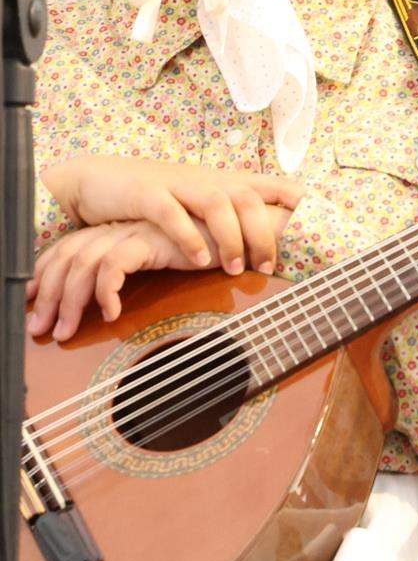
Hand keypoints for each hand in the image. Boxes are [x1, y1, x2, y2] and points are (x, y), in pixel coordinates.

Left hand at [27, 220, 220, 340]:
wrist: (243, 227)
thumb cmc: (209, 247)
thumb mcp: (162, 261)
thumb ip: (136, 271)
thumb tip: (104, 302)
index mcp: (116, 230)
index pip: (66, 250)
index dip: (43, 277)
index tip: (30, 306)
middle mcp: (118, 228)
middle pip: (65, 258)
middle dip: (46, 298)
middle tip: (41, 331)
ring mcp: (133, 231)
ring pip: (82, 265)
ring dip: (68, 303)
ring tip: (65, 333)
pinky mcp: (151, 238)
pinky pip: (114, 266)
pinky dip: (106, 292)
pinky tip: (109, 314)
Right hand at [42, 155, 300, 275]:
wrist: (97, 180)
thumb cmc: (155, 198)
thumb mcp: (196, 202)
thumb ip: (226, 216)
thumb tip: (263, 242)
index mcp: (222, 182)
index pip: (269, 184)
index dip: (296, 198)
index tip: (317, 220)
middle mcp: (205, 180)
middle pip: (248, 199)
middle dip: (263, 233)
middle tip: (267, 267)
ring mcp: (176, 184)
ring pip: (217, 203)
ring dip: (230, 239)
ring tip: (233, 270)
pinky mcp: (146, 194)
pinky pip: (171, 213)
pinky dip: (189, 236)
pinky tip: (199, 259)